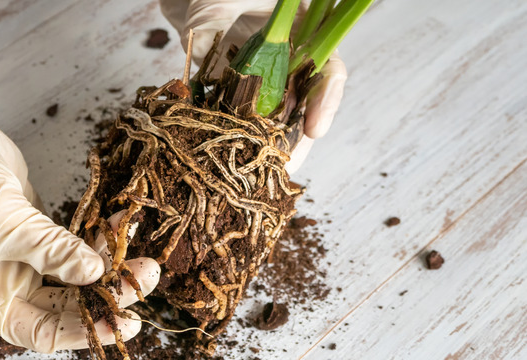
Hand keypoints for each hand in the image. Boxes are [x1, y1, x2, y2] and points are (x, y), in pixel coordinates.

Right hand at [0, 86, 159, 352]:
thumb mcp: (7, 224)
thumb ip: (52, 251)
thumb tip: (95, 273)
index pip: (43, 333)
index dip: (85, 332)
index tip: (124, 323)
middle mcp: (6, 289)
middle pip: (66, 307)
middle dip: (106, 296)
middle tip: (144, 280)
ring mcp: (24, 264)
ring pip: (75, 279)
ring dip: (109, 268)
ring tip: (144, 259)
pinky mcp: (39, 239)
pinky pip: (75, 248)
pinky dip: (98, 240)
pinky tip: (121, 227)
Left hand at [159, 0, 346, 172]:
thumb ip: (215, 14)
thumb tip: (201, 41)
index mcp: (303, 32)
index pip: (327, 70)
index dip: (325, 101)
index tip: (316, 129)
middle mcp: (286, 61)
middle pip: (302, 106)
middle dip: (296, 140)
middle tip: (288, 167)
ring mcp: (259, 79)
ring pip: (271, 121)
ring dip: (266, 148)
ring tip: (261, 175)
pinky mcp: (229, 91)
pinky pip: (234, 121)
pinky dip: (231, 140)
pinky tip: (227, 162)